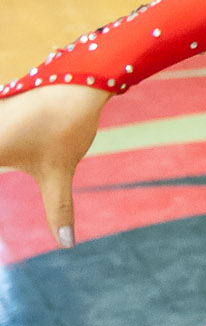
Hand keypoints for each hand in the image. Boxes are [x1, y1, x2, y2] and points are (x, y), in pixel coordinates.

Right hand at [0, 83, 107, 245]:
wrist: (78, 80)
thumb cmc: (67, 126)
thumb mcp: (59, 173)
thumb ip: (57, 208)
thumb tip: (68, 245)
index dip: (7, 160)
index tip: (14, 161)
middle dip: (4, 159)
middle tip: (20, 157)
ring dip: (3, 155)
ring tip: (19, 154)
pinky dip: (3, 149)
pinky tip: (12, 149)